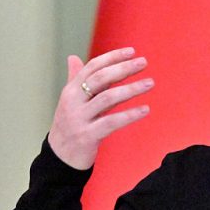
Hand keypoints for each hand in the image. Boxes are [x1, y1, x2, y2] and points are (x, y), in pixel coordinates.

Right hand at [47, 47, 153, 169]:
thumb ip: (75, 79)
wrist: (59, 158)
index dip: (112, 57)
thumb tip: (73, 57)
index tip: (132, 51)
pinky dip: (129, 115)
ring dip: (131, 89)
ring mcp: (79, 119)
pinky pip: (111, 122)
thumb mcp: (71, 102)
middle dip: (123, 69)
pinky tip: (145, 109)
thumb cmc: (69, 126)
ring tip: (150, 83)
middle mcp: (73, 101)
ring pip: (107, 98)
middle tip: (143, 63)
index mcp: (71, 91)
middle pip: (100, 79)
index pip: (92, 67)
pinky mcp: (87, 136)